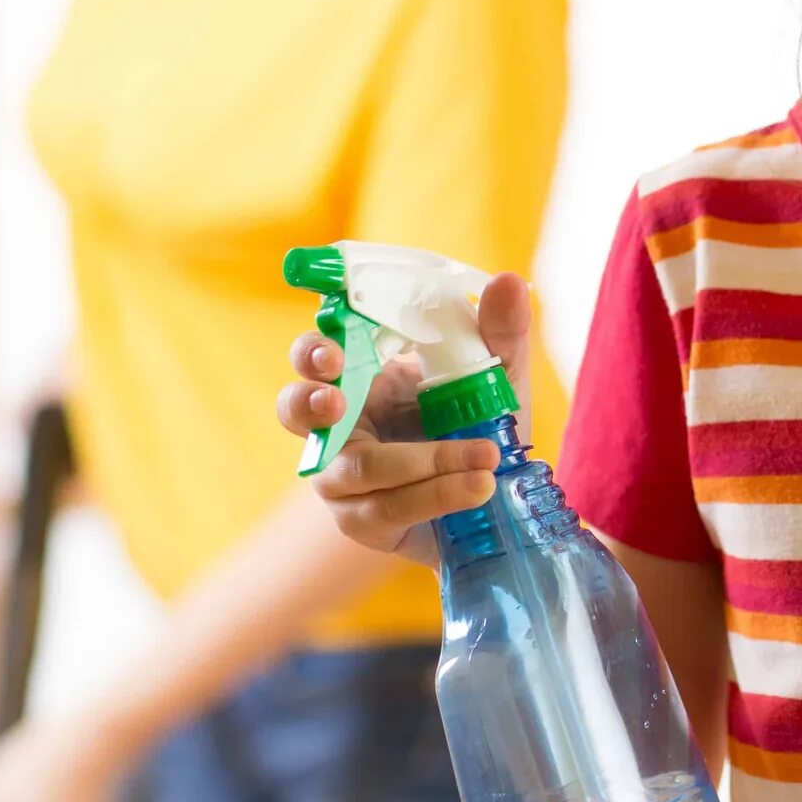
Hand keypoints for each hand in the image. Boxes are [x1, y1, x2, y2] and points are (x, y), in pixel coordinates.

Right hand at [275, 272, 536, 552]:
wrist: (499, 500)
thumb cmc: (480, 424)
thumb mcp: (500, 377)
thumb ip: (501, 334)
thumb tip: (507, 282)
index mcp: (361, 375)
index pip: (314, 354)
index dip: (312, 350)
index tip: (333, 351)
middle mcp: (341, 423)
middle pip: (294, 409)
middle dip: (309, 402)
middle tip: (337, 401)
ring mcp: (344, 476)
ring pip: (351, 469)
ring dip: (421, 461)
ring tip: (483, 455)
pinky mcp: (363, 520)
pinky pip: (386, 507)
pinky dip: (437, 494)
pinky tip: (480, 486)